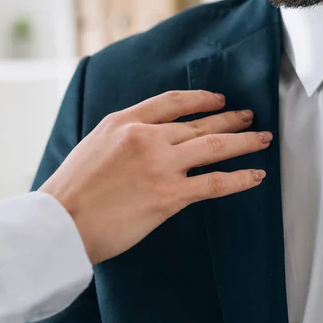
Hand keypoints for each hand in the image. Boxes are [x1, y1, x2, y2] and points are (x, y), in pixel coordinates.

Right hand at [39, 90, 272, 264]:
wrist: (59, 224)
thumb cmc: (71, 192)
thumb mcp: (93, 147)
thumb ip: (124, 138)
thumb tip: (149, 140)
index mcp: (124, 122)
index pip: (171, 102)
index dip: (200, 99)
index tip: (218, 99)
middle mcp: (146, 137)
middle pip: (199, 123)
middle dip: (230, 118)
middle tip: (249, 116)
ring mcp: (160, 165)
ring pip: (213, 147)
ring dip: (243, 141)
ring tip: (262, 138)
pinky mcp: (169, 196)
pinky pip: (214, 183)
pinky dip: (239, 178)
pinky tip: (256, 176)